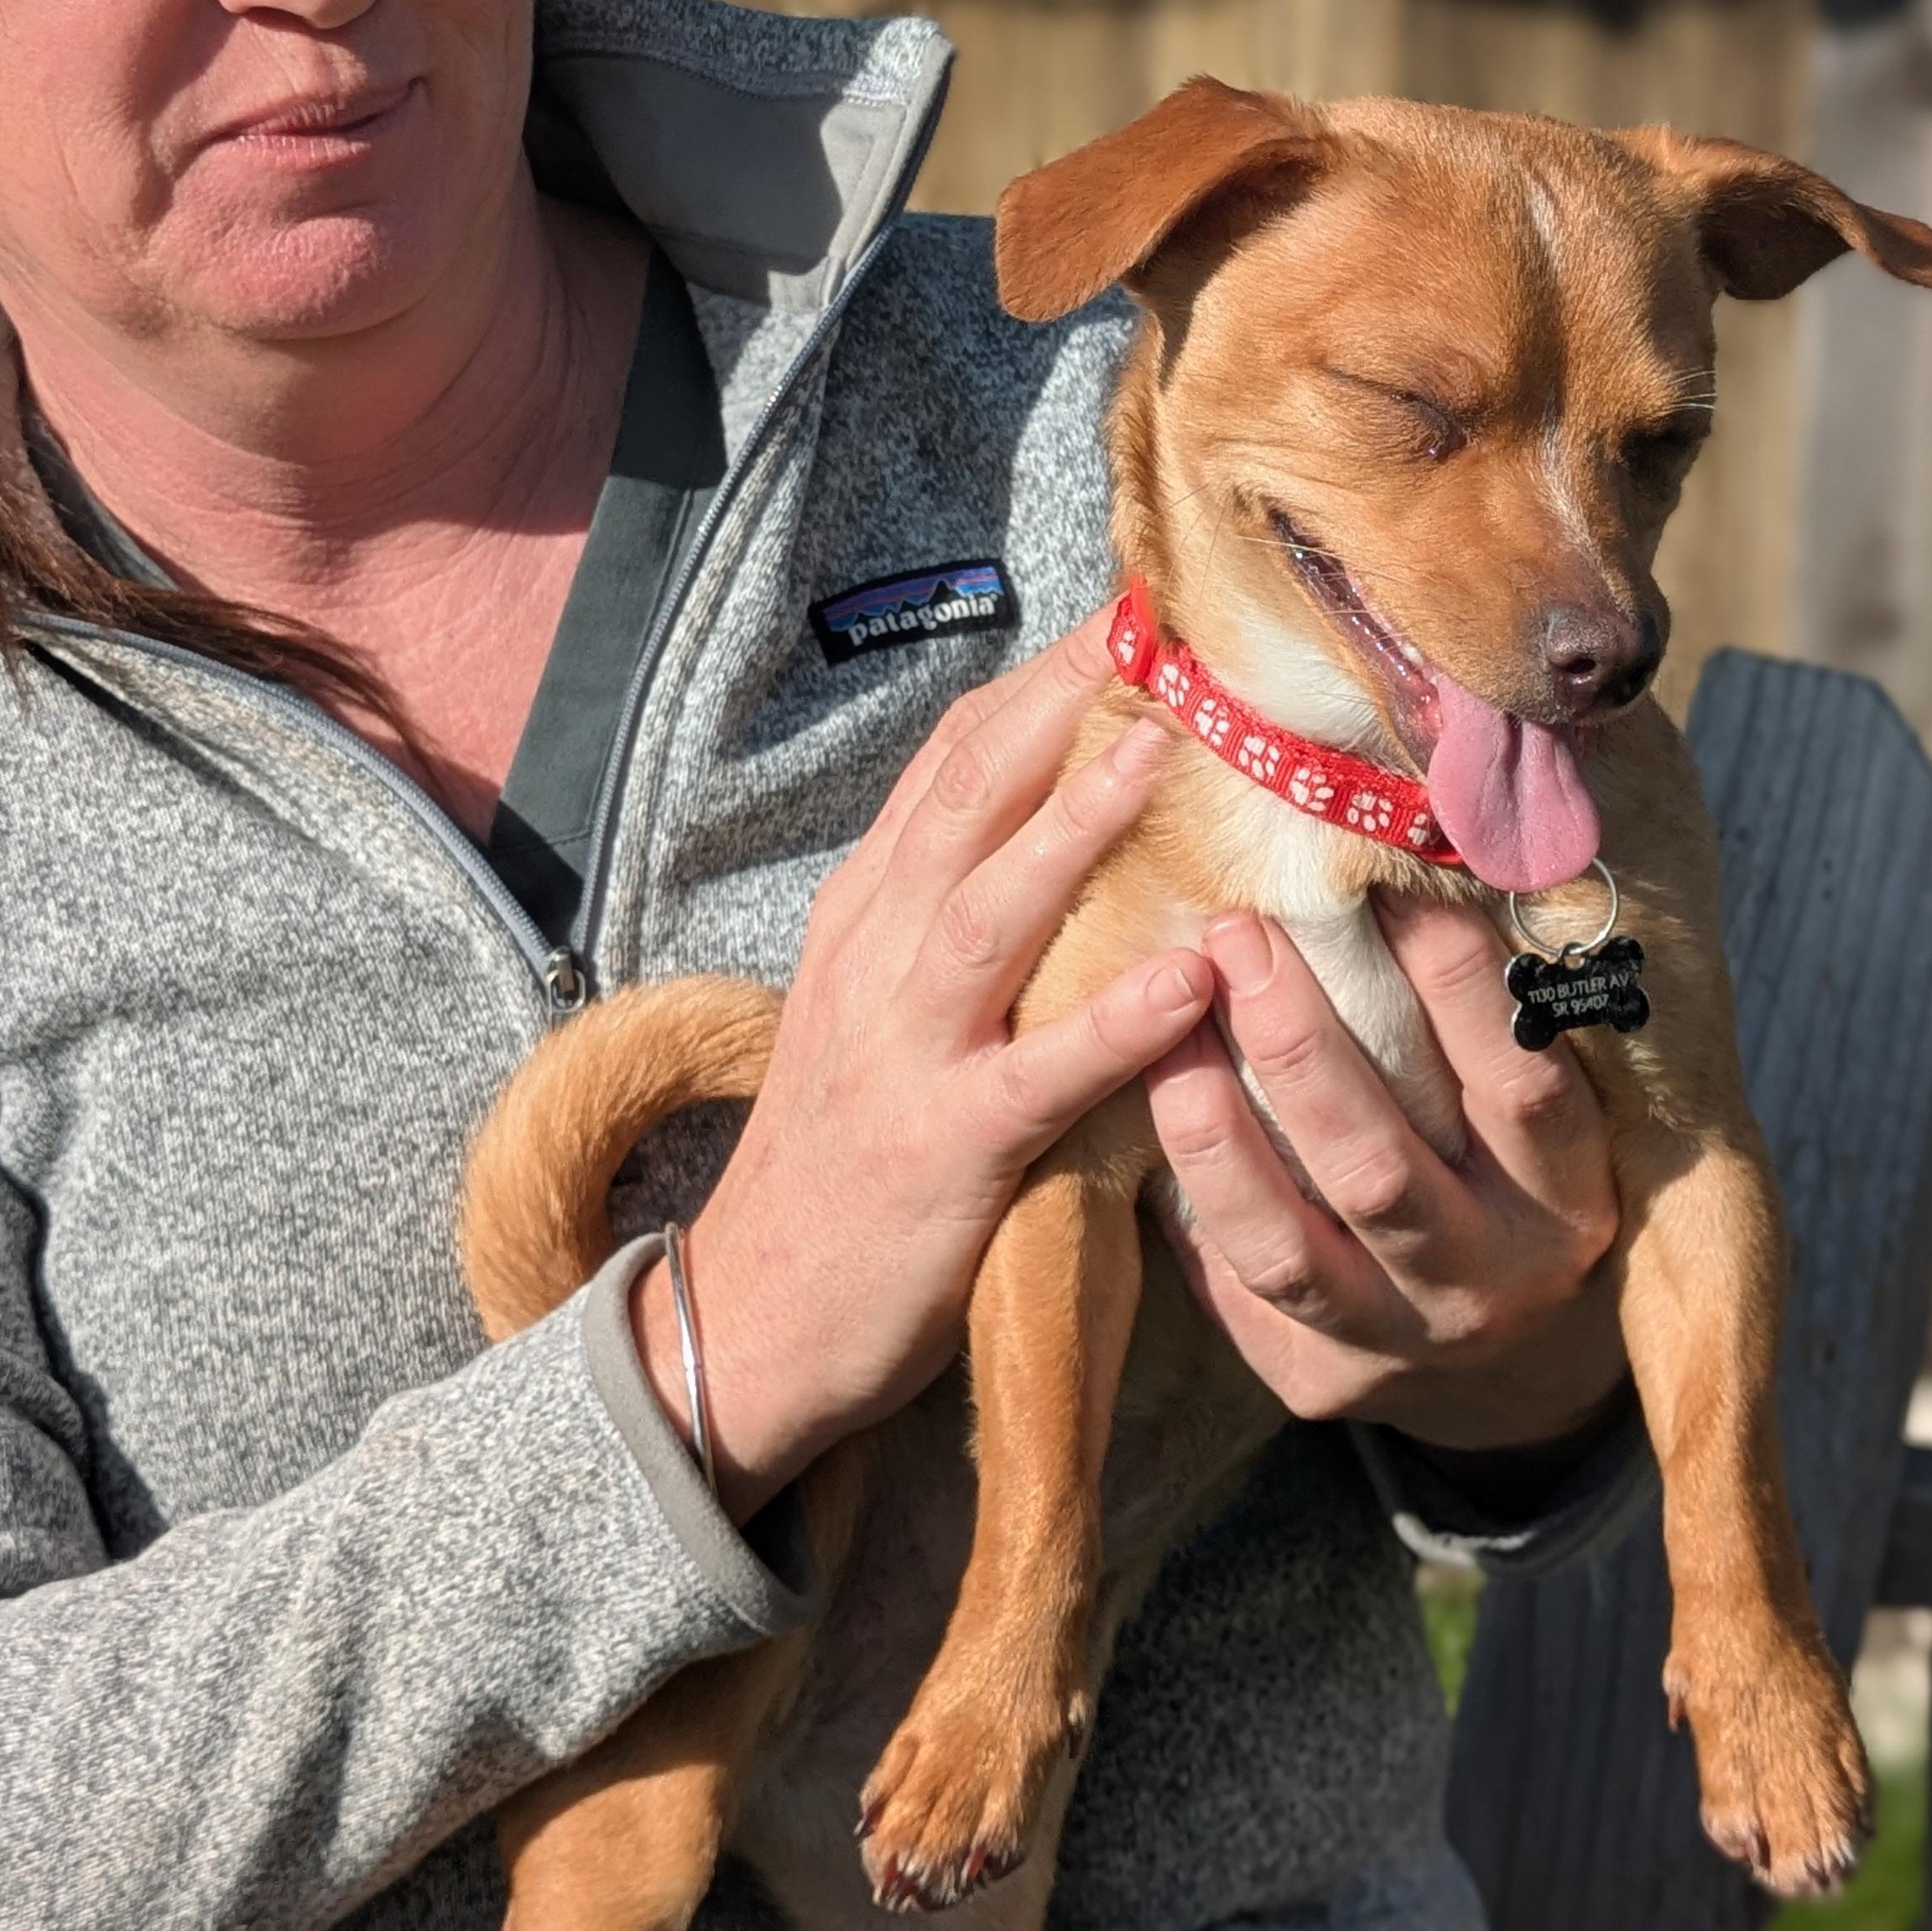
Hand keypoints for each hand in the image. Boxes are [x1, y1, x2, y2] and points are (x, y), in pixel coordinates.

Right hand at [631, 612, 1208, 1522]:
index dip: (1033, 684)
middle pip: (966, 803)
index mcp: (868, 919)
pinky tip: (1185, 977)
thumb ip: (949, 919)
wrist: (746, 1319)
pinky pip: (1039, 1075)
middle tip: (1150, 624)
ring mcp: (905, 1052)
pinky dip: (1113, 1020)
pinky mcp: (945, 1149)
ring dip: (1076, 827)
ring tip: (1161, 751)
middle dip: (1056, 705)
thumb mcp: (875, 1010)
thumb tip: (1052, 827)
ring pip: (991, 914)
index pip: (949, 767)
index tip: (1122, 611)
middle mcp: (877, 961)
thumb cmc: (839, 1162)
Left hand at [1144, 896, 1624, 1453]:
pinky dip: (1186, 1204)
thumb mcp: (1525, 1096)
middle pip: (1381, 1168)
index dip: (1453, 981)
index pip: (1519, 1081)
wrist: (1495, 1336)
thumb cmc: (1499, 1156)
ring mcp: (1406, 1341)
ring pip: (1287, 1248)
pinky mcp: (1324, 1381)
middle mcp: (1497, 1279)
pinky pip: (1236, 1293)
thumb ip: (1483, 1008)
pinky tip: (1141, 1116)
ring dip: (1211, 1130)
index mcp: (1570, 1192)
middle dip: (1296, 1043)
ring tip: (1163, 1025)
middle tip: (1236, 931)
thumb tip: (1407, 840)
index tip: (1381, 881)